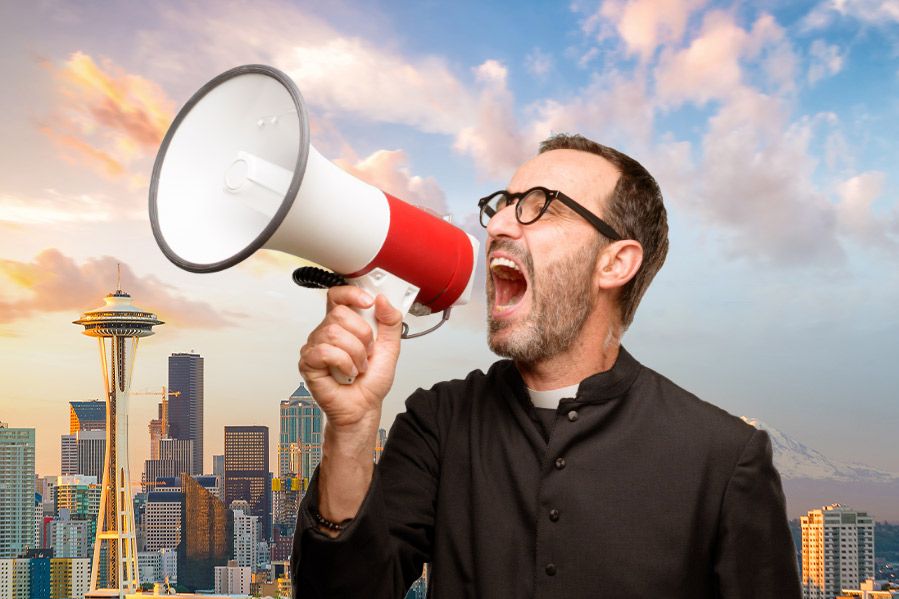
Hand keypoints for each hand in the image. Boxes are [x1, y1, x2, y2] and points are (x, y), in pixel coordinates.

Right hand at [298, 285, 403, 430]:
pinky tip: (347, 372)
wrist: (364, 407)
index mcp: (345, 324)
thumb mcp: (391, 348)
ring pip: (333, 333)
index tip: (369, 302)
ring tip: (358, 365)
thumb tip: (383, 300)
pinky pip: (324, 351)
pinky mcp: (308, 362)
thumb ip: (391, 322)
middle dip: (362, 335)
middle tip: (367, 352)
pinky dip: (343, 363)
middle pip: (339, 313)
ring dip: (355, 353)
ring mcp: (315, 346)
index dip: (351, 293)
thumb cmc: (371, 381)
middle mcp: (327, 332)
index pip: (338, 296)